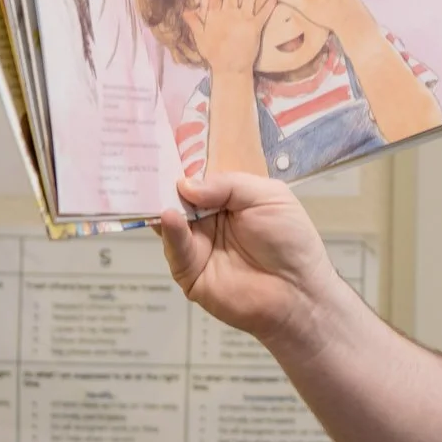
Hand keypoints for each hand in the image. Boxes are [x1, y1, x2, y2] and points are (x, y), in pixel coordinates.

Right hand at [159, 171, 338, 344]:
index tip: (162, 148)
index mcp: (228, 199)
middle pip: (177, 197)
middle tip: (143, 163)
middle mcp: (208, 220)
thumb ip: (228, 185)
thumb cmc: (291, 241)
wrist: (298, 292)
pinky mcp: (190, 271)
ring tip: (152, 189)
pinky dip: (170, 232)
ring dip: (160, 204)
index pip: (199, 178)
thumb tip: (185, 184)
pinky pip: (176, 248)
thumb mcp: (268, 197)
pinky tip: (169, 217)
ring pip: (169, 222)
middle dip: (162, 182)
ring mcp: (197, 245)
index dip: (183, 165)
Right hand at [182, 0, 274, 74]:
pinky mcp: (255, 27)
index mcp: (214, 17)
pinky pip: (263, 13)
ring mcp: (243, 20)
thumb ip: (195, 23)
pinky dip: (269, 5)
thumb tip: (185, 10)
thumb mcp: (201, 38)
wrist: (230, 69)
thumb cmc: (214, 55)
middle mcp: (228, 15)